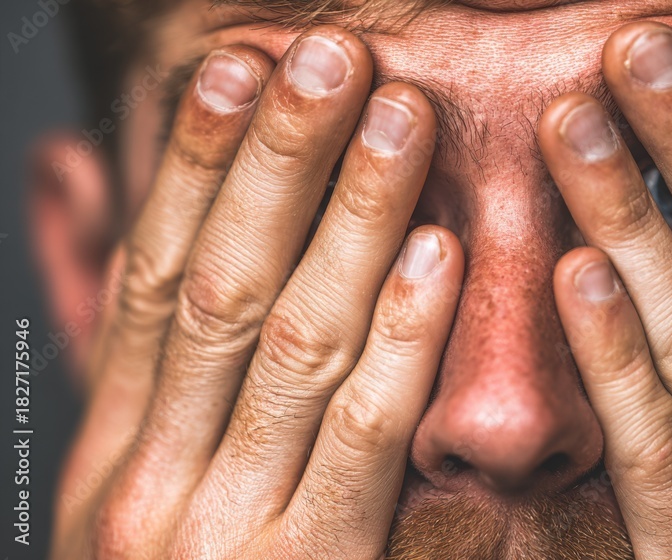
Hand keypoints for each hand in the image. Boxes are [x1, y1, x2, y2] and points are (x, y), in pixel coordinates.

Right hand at [52, 27, 462, 558]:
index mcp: (111, 452)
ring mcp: (219, 533)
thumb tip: (82, 191)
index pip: (156, 276)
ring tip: (394, 116)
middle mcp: (148, 481)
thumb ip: (133, 357)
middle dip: (279, 162)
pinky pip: (357, 436)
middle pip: (219, 284)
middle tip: (331, 54)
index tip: (240, 69)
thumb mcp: (139, 485)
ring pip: (289, 339)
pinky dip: (398, 336)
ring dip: (345, 218)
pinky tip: (437, 251)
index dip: (196, 166)